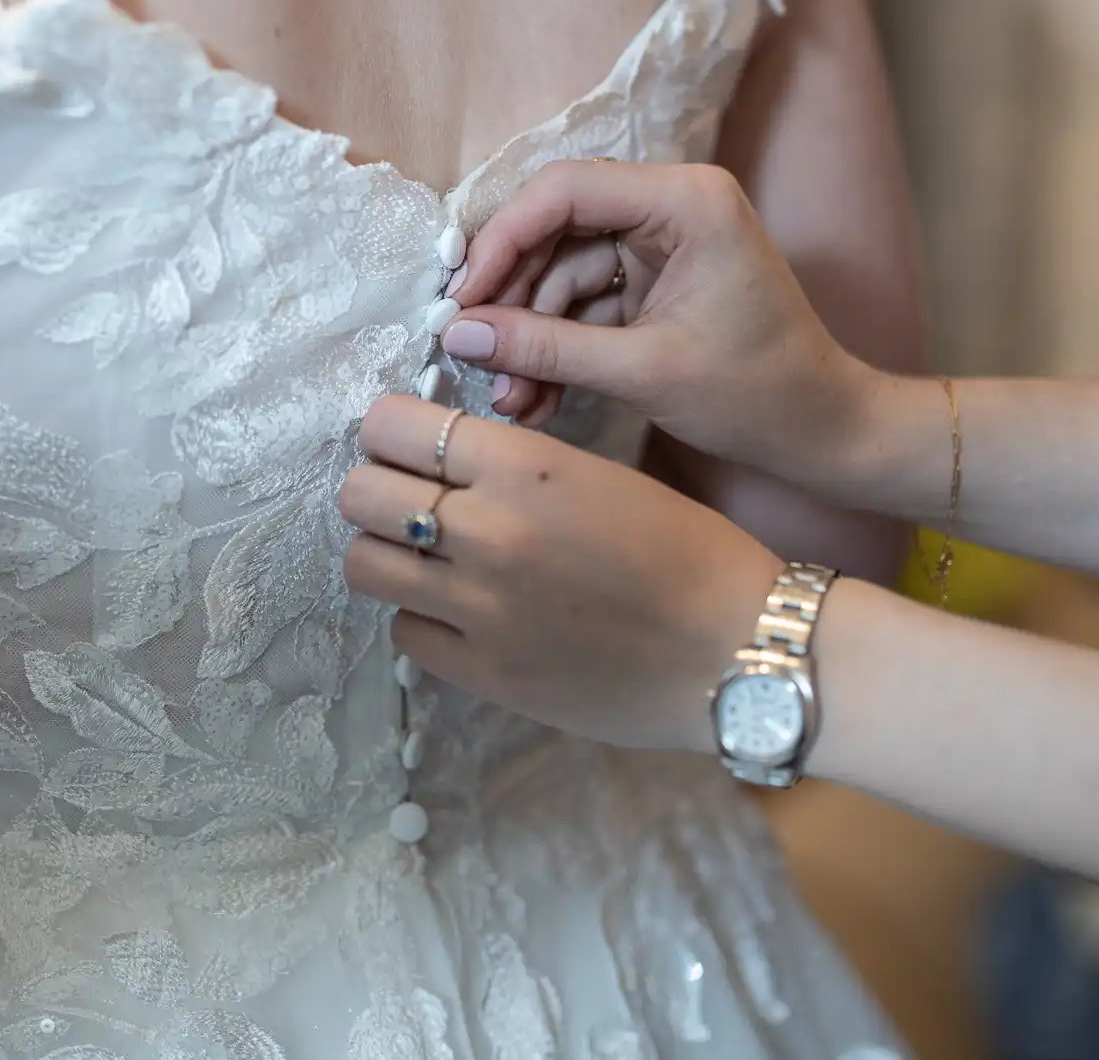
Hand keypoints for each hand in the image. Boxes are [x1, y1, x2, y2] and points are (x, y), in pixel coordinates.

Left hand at [340, 396, 783, 753]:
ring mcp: (477, 609)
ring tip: (426, 556)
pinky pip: (405, 632)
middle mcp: (486, 531)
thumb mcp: (598, 473)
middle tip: (412, 498)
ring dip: (388, 552)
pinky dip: (423, 618)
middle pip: (359, 493)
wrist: (739, 649)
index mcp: (523, 466)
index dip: (391, 430)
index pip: (390, 424)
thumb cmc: (688, 550)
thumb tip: (437, 457)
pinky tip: (463, 614)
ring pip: (364, 563)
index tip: (408, 443)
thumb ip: (511, 464)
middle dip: (377, 488)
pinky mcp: (483, 673)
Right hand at [442, 160, 878, 486]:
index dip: (501, 240)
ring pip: (562, 274)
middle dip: (512, 298)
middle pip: (555, 229)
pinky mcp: (654, 283)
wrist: (825, 433)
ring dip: (530, 337)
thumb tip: (458, 337)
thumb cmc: (757, 395)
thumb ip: (546, 349)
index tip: (461, 300)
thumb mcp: (642, 372)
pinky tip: (535, 399)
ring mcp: (661, 244)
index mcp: (685, 200)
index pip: (564, 190)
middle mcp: (670, 205)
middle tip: (470, 352)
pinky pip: (584, 304)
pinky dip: (557, 349)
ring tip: (510, 401)